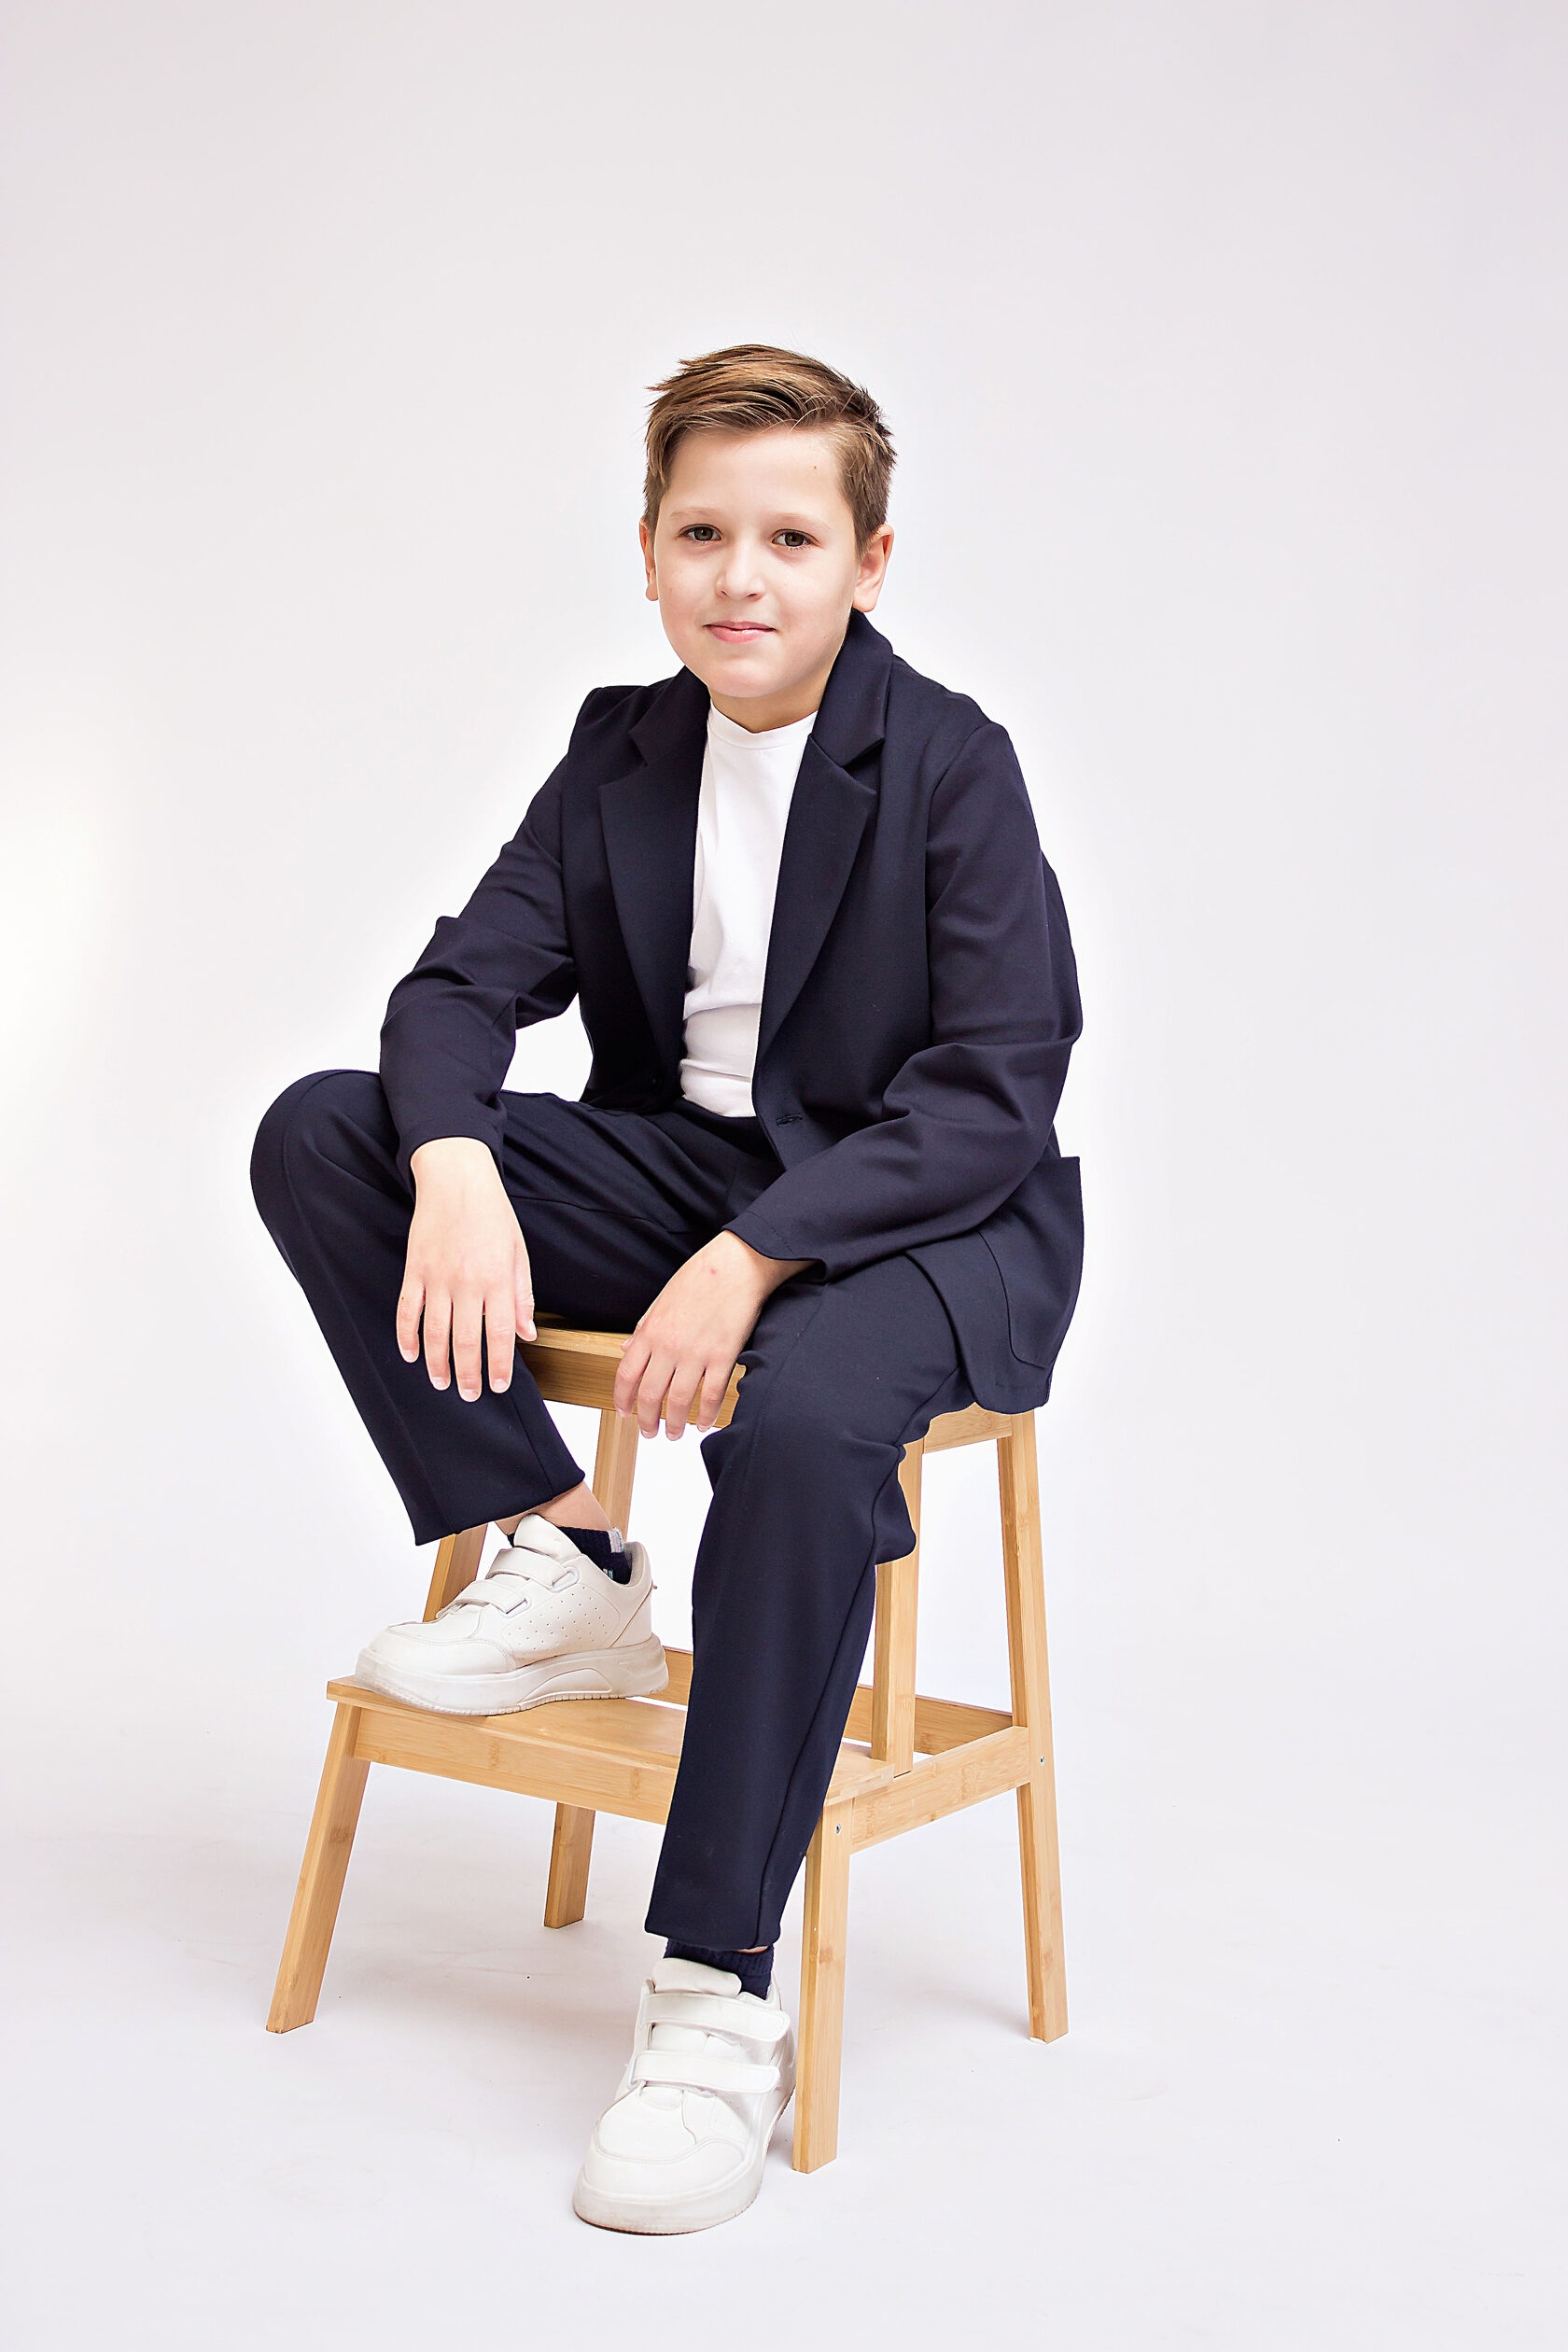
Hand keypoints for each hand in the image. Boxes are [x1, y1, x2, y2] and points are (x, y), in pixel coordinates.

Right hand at [399, 1137, 534, 1400]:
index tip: (498, 1385)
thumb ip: (522, 1296)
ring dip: (437, 1362)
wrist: (456, 1178)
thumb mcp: (518, 1252)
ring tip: (441, 1382)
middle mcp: (467, 1281)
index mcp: (498, 1278)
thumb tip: (526, 1334)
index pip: (499, 1334)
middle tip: (470, 1395)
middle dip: (468, 1373)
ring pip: (435, 1331)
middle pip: (465, 1340)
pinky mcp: (414, 1269)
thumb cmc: (492, 1214)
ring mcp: (437, 1276)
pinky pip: (407, 1310)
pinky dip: (407, 1335)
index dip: (499, 1364)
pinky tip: (411, 1354)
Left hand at [614, 1231, 813, 1438]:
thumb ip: (643, 1328)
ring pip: (678, 1402)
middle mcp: (669, 1346)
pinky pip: (711, 1396)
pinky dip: (706, 1415)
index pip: (626, 1375)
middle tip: (649, 1432)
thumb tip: (627, 1348)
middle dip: (647, 1420)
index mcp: (650, 1331)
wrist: (736, 1265)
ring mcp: (696, 1354)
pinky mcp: (723, 1357)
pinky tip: (704, 1424)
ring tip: (674, 1434)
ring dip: (674, 1424)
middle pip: (649, 1395)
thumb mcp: (662, 1300)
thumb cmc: (700, 1277)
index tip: (624, 1412)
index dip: (622, 1399)